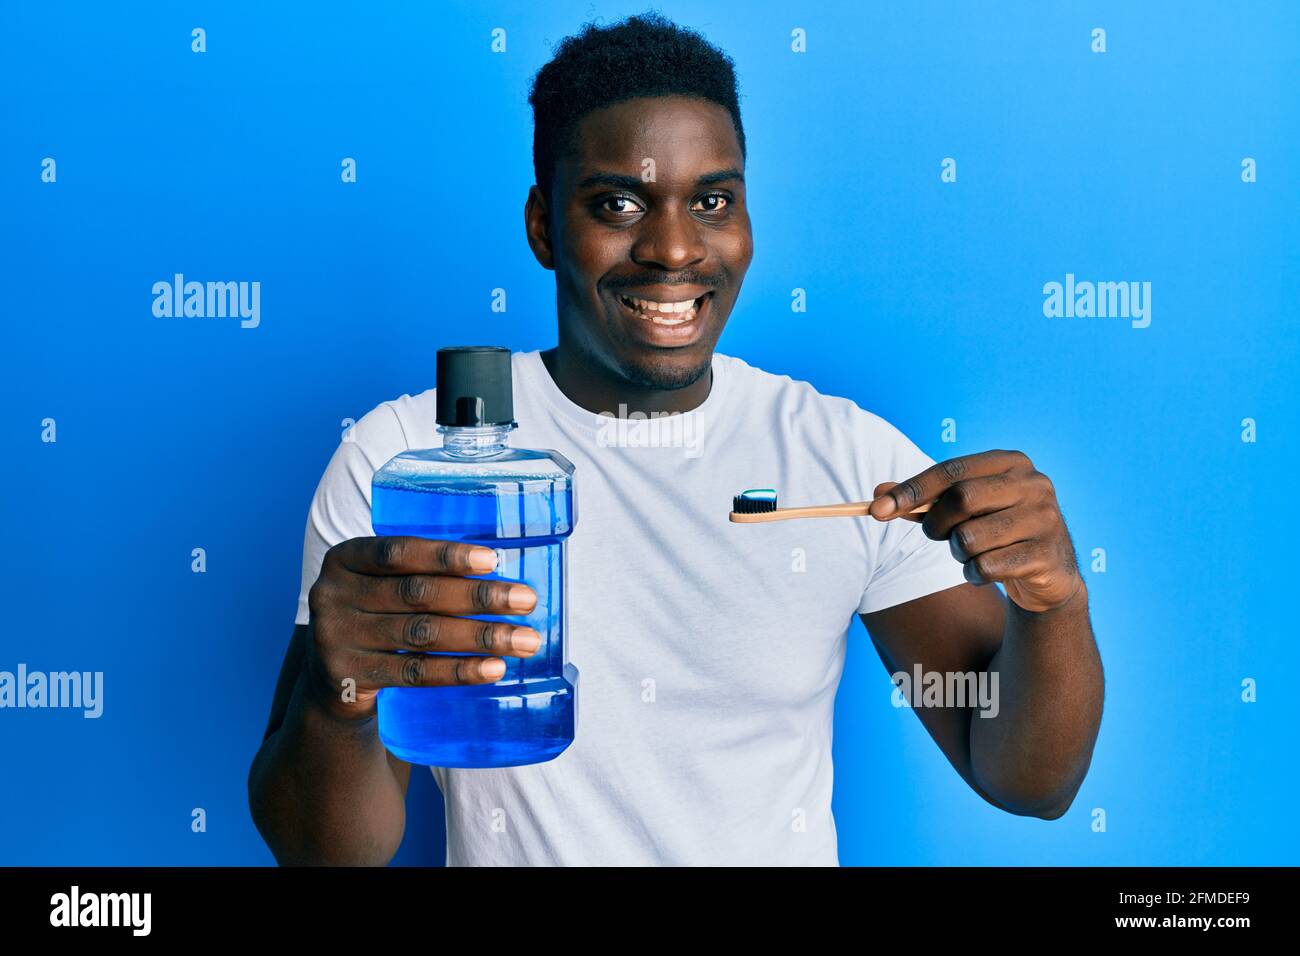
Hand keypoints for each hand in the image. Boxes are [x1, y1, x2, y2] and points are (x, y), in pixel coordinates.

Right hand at [305, 536, 539, 718]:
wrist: (333, 683)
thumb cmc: (376, 617)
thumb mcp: (382, 586)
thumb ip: (422, 573)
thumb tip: (501, 574)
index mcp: (345, 558)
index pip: (399, 552)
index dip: (446, 556)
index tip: (493, 560)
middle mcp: (332, 594)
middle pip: (417, 593)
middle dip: (478, 597)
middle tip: (527, 600)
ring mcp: (336, 639)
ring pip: (422, 634)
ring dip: (480, 637)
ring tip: (524, 640)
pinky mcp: (349, 679)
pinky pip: (415, 674)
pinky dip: (459, 671)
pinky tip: (493, 668)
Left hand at [870, 450, 1082, 612]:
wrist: (1048, 571)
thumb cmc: (996, 530)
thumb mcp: (962, 509)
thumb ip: (922, 500)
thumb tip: (876, 495)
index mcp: (1010, 463)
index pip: (951, 469)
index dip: (911, 490)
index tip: (876, 510)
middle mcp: (1033, 484)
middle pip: (961, 499)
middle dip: (936, 524)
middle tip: (937, 535)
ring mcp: (1045, 519)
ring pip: (970, 538)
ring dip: (958, 553)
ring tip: (971, 553)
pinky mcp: (1046, 555)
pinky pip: (986, 567)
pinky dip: (973, 574)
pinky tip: (985, 571)